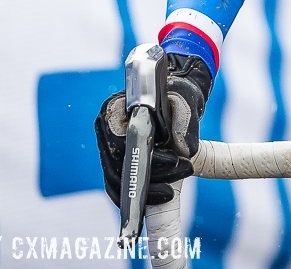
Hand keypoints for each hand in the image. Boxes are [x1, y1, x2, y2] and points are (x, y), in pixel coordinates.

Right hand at [94, 53, 212, 205]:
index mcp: (114, 109)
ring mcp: (108, 147)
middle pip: (116, 165)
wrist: (174, 97)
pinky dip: (138, 195)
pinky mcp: (117, 161)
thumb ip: (184, 119)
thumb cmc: (176, 93)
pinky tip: (161, 196)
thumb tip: (184, 149)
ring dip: (146, 191)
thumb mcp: (184, 98)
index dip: (143, 155)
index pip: (120, 141)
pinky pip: (120, 186)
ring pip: (117, 180)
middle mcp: (106, 129)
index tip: (174, 160)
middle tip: (179, 180)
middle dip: (149, 179)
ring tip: (172, 191)